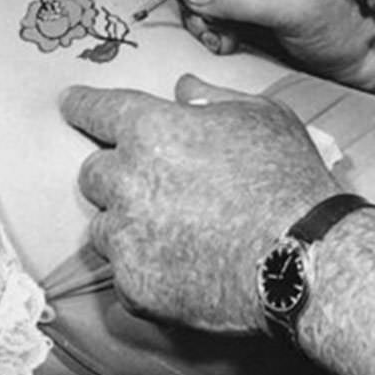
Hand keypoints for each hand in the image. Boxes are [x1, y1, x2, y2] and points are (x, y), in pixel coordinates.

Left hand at [63, 74, 338, 330]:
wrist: (303, 258)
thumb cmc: (287, 178)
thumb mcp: (261, 116)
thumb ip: (213, 97)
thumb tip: (183, 88)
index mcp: (152, 130)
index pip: (96, 110)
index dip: (81, 105)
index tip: (70, 103)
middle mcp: (127, 180)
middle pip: (93, 173)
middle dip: (117, 173)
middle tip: (154, 182)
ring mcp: (127, 237)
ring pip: (104, 227)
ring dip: (127, 224)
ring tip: (174, 231)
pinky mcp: (134, 286)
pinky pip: (123, 272)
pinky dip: (144, 268)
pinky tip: (182, 266)